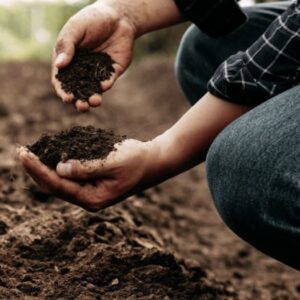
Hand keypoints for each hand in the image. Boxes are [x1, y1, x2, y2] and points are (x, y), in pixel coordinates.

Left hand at [17, 139, 161, 211]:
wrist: (153, 161)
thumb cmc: (136, 161)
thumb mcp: (112, 162)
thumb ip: (86, 168)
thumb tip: (59, 169)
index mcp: (93, 198)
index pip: (58, 185)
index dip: (38, 170)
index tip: (23, 154)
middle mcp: (89, 198)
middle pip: (55, 186)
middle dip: (37, 170)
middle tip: (21, 152)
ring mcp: (91, 191)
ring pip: (60, 181)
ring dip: (45, 167)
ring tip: (30, 154)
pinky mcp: (93, 182)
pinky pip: (70, 175)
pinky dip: (58, 165)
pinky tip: (50, 155)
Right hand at [52, 0, 136, 111]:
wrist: (117, 16)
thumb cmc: (92, 20)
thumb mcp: (75, 29)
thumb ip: (67, 46)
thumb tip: (59, 66)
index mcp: (69, 61)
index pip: (63, 81)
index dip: (63, 91)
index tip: (67, 98)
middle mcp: (82, 70)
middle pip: (78, 90)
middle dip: (79, 101)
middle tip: (81, 106)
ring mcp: (98, 72)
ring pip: (94, 90)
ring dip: (93, 99)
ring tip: (94, 102)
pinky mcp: (112, 72)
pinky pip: (108, 81)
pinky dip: (106, 85)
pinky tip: (104, 85)